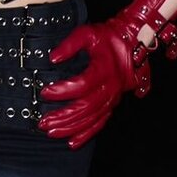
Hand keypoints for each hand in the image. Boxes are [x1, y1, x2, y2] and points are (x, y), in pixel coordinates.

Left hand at [39, 21, 145, 147]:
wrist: (132, 43)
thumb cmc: (107, 37)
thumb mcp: (87, 33)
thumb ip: (70, 44)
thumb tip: (53, 58)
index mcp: (104, 70)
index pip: (82, 85)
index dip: (63, 91)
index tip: (44, 92)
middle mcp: (110, 88)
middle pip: (86, 107)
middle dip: (63, 117)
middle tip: (44, 122)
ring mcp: (112, 98)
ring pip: (92, 119)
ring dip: (71, 128)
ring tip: (52, 133)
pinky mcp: (111, 104)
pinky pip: (100, 123)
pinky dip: (86, 134)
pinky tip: (72, 143)